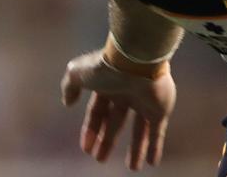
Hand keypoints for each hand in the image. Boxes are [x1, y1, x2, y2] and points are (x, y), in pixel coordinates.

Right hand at [60, 49, 176, 170]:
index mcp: (106, 86)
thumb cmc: (104, 68)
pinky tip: (152, 163)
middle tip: (100, 160)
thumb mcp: (76, 73)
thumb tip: (67, 103)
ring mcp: (143, 103)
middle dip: (108, 141)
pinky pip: (157, 132)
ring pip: (138, 130)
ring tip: (133, 168)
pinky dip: (155, 147)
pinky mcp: (159, 110)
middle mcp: (125, 94)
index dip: (91, 130)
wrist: (136, 60)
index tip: (86, 149)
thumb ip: (69, 87)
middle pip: (115, 122)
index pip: (97, 112)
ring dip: (135, 149)